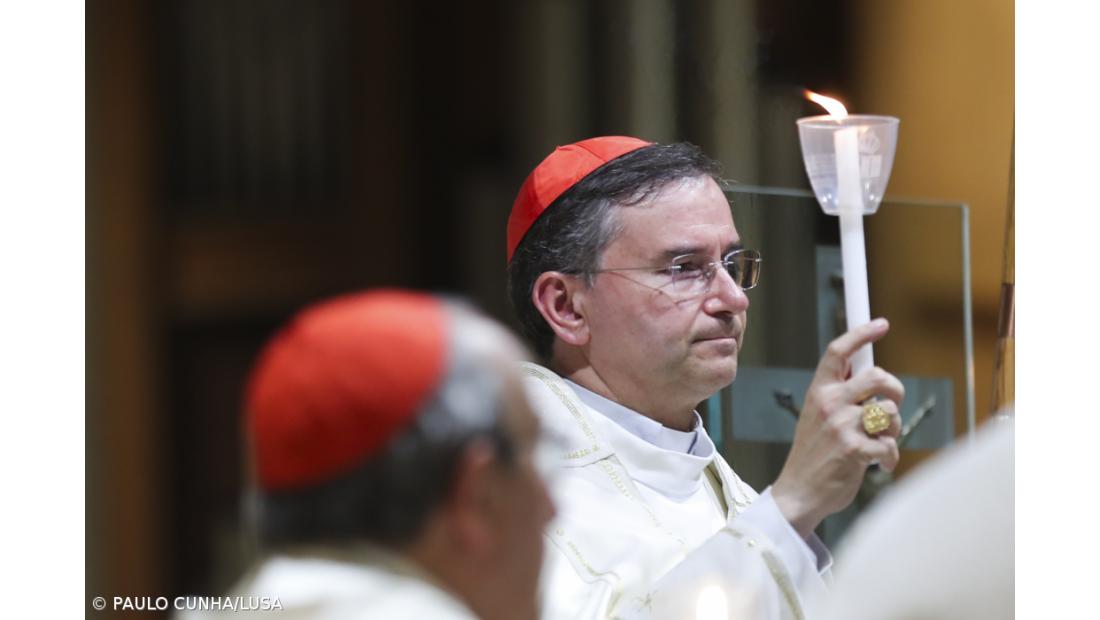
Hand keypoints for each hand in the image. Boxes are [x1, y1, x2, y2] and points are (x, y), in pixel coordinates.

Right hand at [771, 318, 904, 538]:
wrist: (799, 493)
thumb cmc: (814, 454)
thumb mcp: (817, 416)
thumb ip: (840, 395)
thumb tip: (872, 375)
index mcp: (818, 391)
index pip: (839, 352)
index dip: (862, 333)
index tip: (881, 324)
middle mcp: (829, 403)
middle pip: (878, 376)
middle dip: (895, 389)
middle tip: (892, 405)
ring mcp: (842, 426)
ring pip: (890, 411)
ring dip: (893, 429)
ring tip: (879, 442)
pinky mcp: (855, 450)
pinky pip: (890, 444)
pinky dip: (890, 456)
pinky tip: (879, 464)